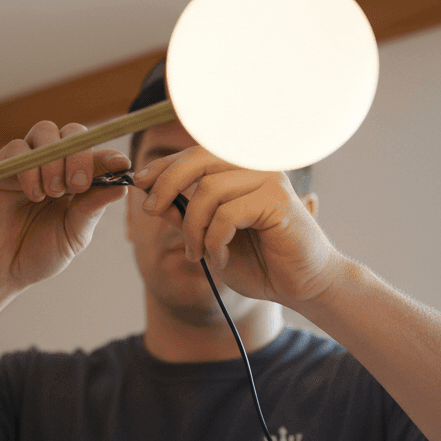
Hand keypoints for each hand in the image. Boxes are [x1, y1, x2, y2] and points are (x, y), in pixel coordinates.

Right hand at [0, 121, 129, 289]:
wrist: (4, 270)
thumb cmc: (41, 253)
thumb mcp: (75, 234)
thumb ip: (93, 208)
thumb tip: (123, 187)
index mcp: (77, 179)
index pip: (96, 155)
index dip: (109, 155)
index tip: (121, 163)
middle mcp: (54, 165)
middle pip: (72, 133)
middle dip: (80, 155)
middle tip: (77, 185)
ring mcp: (28, 162)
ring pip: (45, 132)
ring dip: (54, 161)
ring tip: (53, 193)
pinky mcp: (2, 166)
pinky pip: (17, 148)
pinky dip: (29, 169)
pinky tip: (34, 194)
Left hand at [133, 146, 344, 306]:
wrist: (301, 286)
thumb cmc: (260, 263)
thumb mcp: (210, 239)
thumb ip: (186, 216)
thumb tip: (152, 197)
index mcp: (241, 170)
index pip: (195, 154)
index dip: (164, 165)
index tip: (140, 182)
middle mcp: (256, 167)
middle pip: (199, 159)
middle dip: (167, 183)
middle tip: (152, 210)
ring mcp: (269, 180)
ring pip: (209, 191)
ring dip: (193, 227)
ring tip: (197, 252)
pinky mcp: (278, 200)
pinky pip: (227, 214)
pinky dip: (215, 240)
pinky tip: (219, 257)